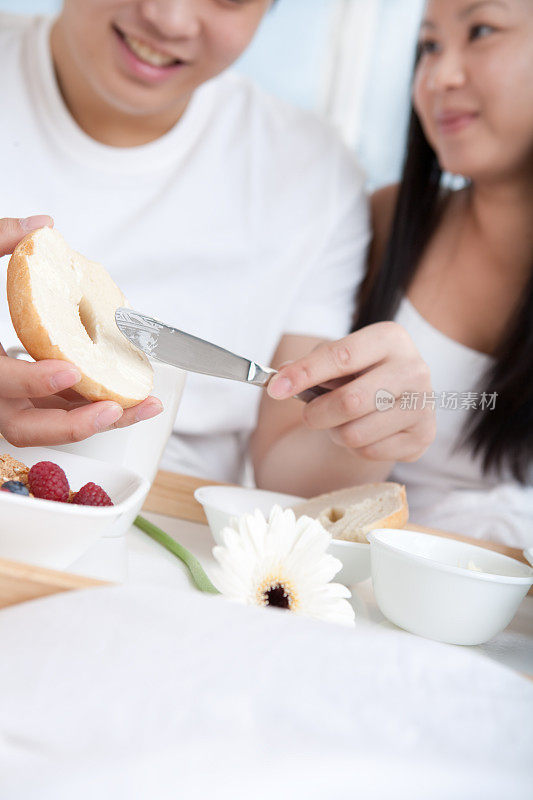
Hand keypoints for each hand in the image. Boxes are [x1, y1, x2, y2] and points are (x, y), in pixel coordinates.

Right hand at [0, 216, 162, 445]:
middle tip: (115, 408)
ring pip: (50, 427)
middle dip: (76, 424)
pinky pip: (61, 412)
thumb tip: (43, 225)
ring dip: (100, 420)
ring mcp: (6, 403)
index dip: (33, 381)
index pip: (0, 383)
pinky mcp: (26, 402)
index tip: (69, 368)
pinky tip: (130, 395)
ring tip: (144, 405)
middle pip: (27, 428)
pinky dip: (94, 406)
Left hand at [267, 321, 435, 462]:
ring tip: (343, 421)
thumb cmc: (361, 373)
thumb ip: (309, 364)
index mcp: (391, 338)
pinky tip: (366, 432)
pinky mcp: (424, 436)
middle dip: (317, 413)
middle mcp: (415, 368)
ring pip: (356, 433)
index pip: (341, 356)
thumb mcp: (338, 359)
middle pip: (349, 401)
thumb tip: (281, 377)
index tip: (275, 388)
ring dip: (336, 432)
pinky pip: (369, 452)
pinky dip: (356, 447)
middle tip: (308, 415)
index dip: (304, 373)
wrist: (396, 396)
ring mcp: (424, 404)